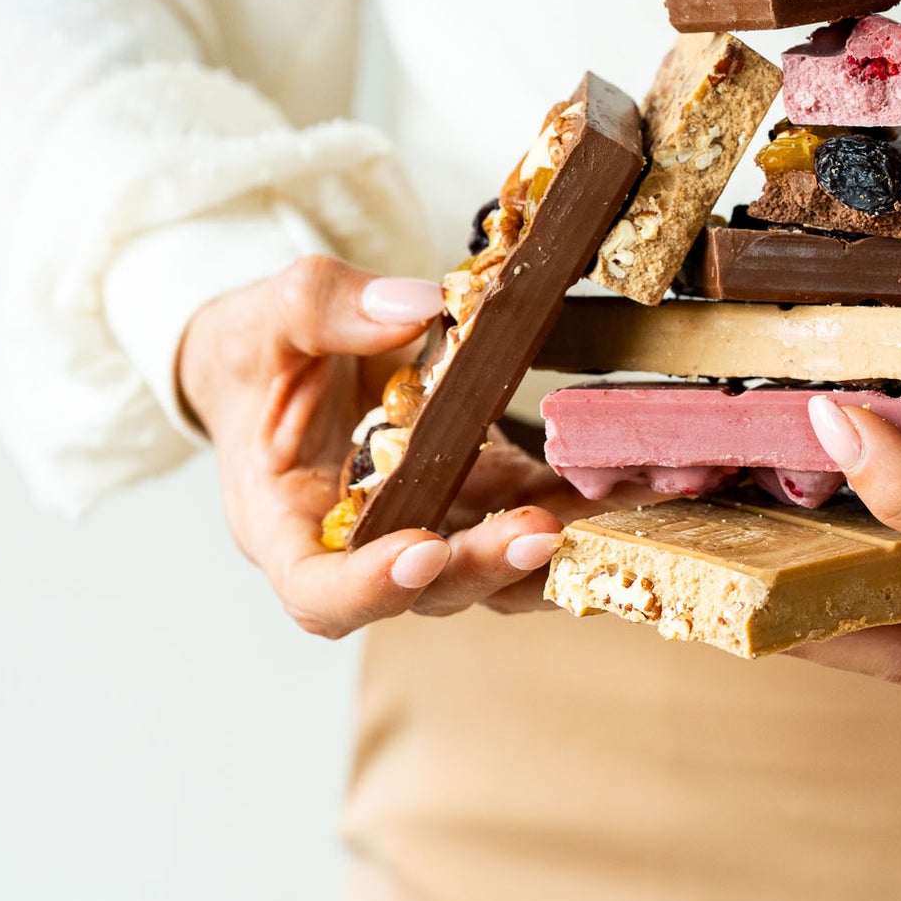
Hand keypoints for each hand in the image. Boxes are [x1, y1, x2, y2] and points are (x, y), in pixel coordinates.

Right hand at [179, 255, 584, 636]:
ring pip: (494, 571)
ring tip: (621, 507)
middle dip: (486, 564)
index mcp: (285, 524)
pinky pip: (531, 511)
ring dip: (559, 550)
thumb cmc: (256, 352)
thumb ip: (326, 310)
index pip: (318, 591)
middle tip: (542, 529)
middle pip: (425, 590)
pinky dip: (586, 503)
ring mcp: (428, 525)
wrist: (280, 358)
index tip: (420, 550)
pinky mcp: (479, 494)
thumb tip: (417, 308)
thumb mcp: (267, 316)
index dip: (370, 588)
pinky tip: (644, 477)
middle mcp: (361, 547)